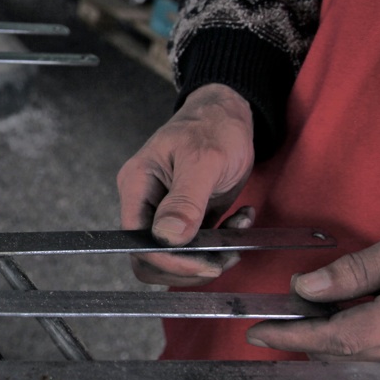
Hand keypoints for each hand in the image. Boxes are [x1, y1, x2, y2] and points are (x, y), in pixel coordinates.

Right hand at [117, 84, 255, 285]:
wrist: (229, 112)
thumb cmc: (213, 126)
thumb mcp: (203, 160)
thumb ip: (184, 200)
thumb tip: (167, 238)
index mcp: (137, 187)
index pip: (138, 242)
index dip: (169, 261)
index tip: (206, 264)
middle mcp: (145, 203)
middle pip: (151, 258)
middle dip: (189, 266)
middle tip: (224, 258)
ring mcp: (165, 211)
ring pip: (176, 257)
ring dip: (211, 257)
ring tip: (239, 234)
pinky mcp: (187, 216)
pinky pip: (197, 245)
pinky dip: (223, 242)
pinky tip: (241, 219)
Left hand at [245, 229, 379, 360]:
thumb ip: (358, 271)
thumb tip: (307, 287)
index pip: (340, 338)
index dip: (294, 337)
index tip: (259, 333)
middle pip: (345, 351)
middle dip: (305, 331)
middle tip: (288, 298)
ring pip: (360, 354)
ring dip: (328, 333)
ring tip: (311, 300)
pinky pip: (378, 349)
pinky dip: (352, 334)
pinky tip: (341, 312)